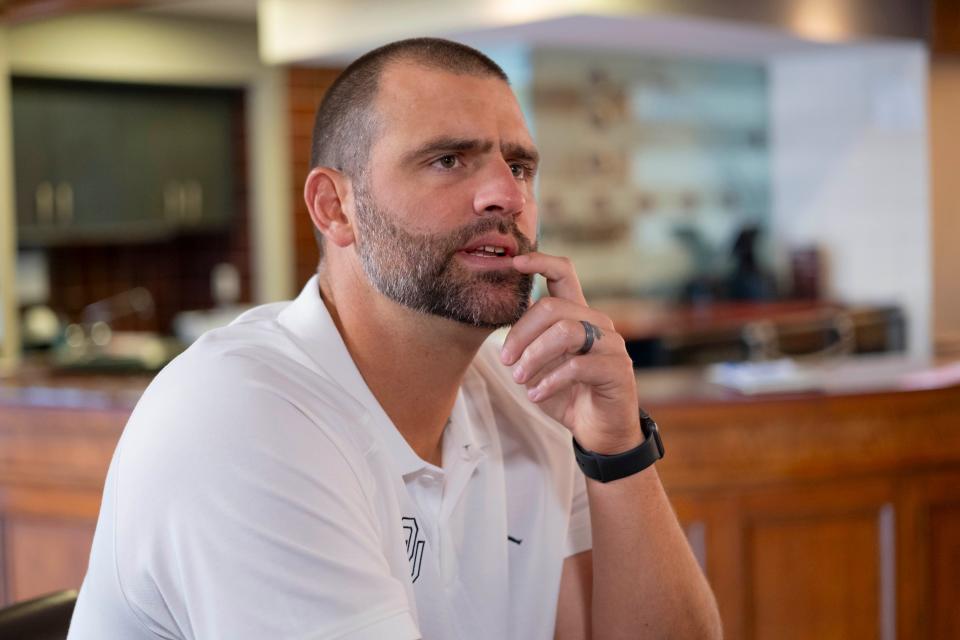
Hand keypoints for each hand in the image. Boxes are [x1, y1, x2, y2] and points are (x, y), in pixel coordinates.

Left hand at [500, 252, 642, 454]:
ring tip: (519, 378)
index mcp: (578, 315)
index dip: (541, 262)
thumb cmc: (568, 394)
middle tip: (505, 359)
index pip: (564, 274)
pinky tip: (536, 395)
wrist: (600, 431)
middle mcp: (597, 323)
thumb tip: (505, 328)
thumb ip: (529, 342)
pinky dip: (549, 381)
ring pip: (565, 332)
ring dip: (534, 356)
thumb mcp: (540, 366)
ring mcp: (611, 345)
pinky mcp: (617, 370)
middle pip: (552, 306)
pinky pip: (577, 365)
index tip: (515, 263)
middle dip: (521, 333)